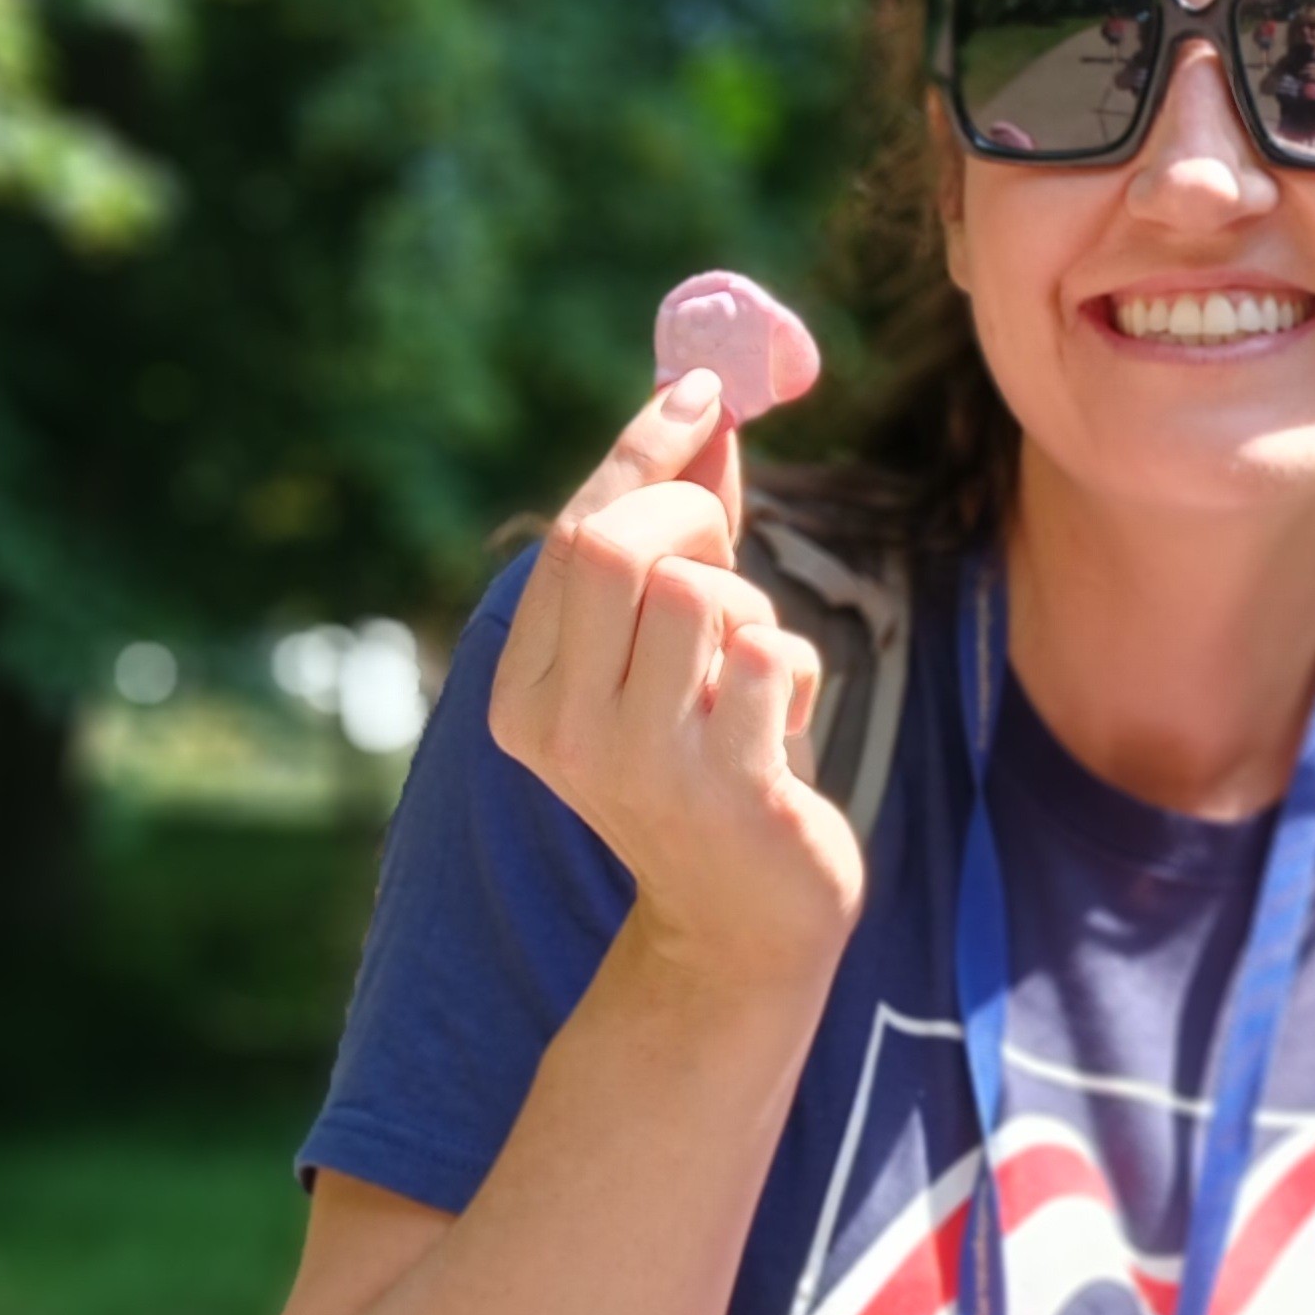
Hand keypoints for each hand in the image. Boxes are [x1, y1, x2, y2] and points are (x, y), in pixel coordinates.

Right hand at [490, 369, 863, 987]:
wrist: (742, 925)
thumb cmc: (709, 765)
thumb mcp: (670, 653)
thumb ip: (677, 537)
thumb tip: (704, 406)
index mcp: (523, 696)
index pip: (573, 535)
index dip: (643, 451)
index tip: (698, 389)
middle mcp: (563, 730)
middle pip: (618, 548)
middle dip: (697, 524)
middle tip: (729, 561)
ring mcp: (640, 764)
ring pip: (702, 594)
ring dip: (750, 611)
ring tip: (747, 677)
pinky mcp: (727, 788)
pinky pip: (772, 655)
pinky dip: (792, 669)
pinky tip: (776, 731)